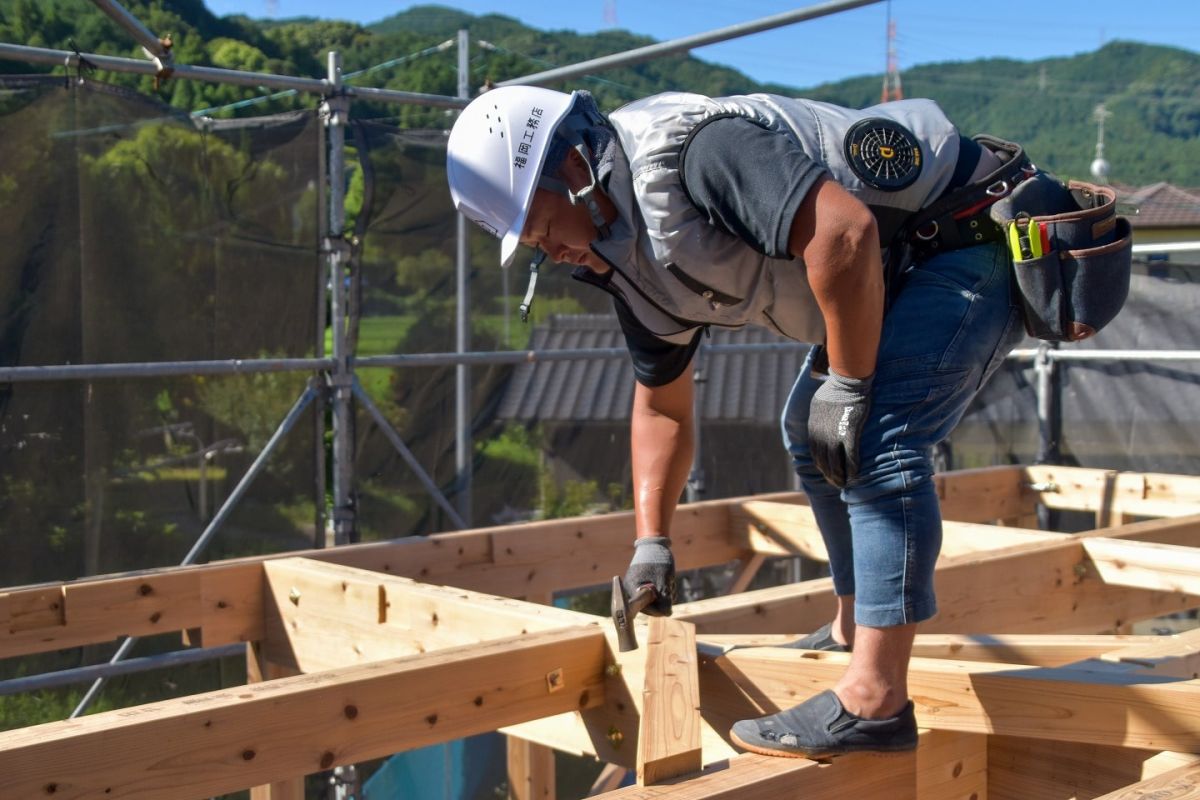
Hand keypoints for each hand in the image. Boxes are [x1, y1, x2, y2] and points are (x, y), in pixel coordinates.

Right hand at [622, 536, 675, 615]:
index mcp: (632, 589)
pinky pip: (655, 593)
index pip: (645, 609)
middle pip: (650, 605)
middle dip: (663, 600)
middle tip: (670, 588)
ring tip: (669, 581)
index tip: (669, 608)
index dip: (658, 610)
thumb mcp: (664, 580)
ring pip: (655, 600)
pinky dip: (663, 589)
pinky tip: (668, 580)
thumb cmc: (657, 560)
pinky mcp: (644, 584)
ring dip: (665, 594)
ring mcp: (637, 587)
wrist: (654, 544)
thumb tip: (667, 614)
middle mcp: (631, 590)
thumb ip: (665, 598)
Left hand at [807, 369, 872, 487]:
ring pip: (835, 463)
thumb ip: (817, 418)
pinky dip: (852, 468)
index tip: (827, 473)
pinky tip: (855, 476)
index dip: (821, 465)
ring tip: (843, 484)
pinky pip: (850, 457)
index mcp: (812, 430)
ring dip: (839, 476)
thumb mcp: (817, 405)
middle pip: (823, 462)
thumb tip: (818, 423)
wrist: (845, 383)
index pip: (815, 453)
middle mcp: (821, 436)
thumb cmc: (833, 391)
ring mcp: (834, 436)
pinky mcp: (849, 434)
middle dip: (829, 475)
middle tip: (836, 484)